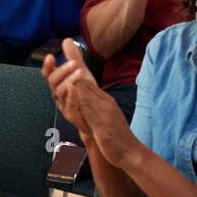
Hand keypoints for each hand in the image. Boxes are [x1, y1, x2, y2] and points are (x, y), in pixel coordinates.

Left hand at [42, 39, 138, 167]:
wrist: (129, 153)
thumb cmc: (114, 135)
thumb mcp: (103, 116)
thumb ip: (93, 104)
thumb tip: (83, 92)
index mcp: (103, 100)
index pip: (87, 78)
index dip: (77, 62)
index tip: (69, 45)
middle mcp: (104, 102)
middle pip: (87, 79)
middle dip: (75, 62)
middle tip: (67, 43)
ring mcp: (104, 113)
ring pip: (88, 92)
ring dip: (77, 76)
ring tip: (67, 62)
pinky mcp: (102, 125)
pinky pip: (90, 111)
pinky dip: (82, 100)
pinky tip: (74, 91)